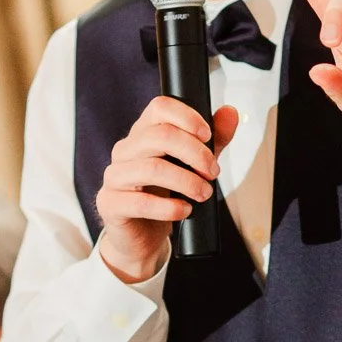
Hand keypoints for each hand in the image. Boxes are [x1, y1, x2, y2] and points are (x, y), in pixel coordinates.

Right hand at [96, 96, 237, 282]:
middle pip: (160, 136)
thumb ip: (214, 139)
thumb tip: (230, 112)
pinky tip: (184, 210)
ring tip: (204, 193)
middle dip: (195, 153)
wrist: (143, 234)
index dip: (187, 117)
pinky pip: (140, 202)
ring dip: (187, 181)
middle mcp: (125, 150)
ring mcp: (114, 176)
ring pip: (152, 168)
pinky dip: (169, 208)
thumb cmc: (167, 194)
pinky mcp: (111, 204)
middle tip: (213, 172)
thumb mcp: (195, 164)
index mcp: (143, 133)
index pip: (160, 107)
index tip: (208, 135)